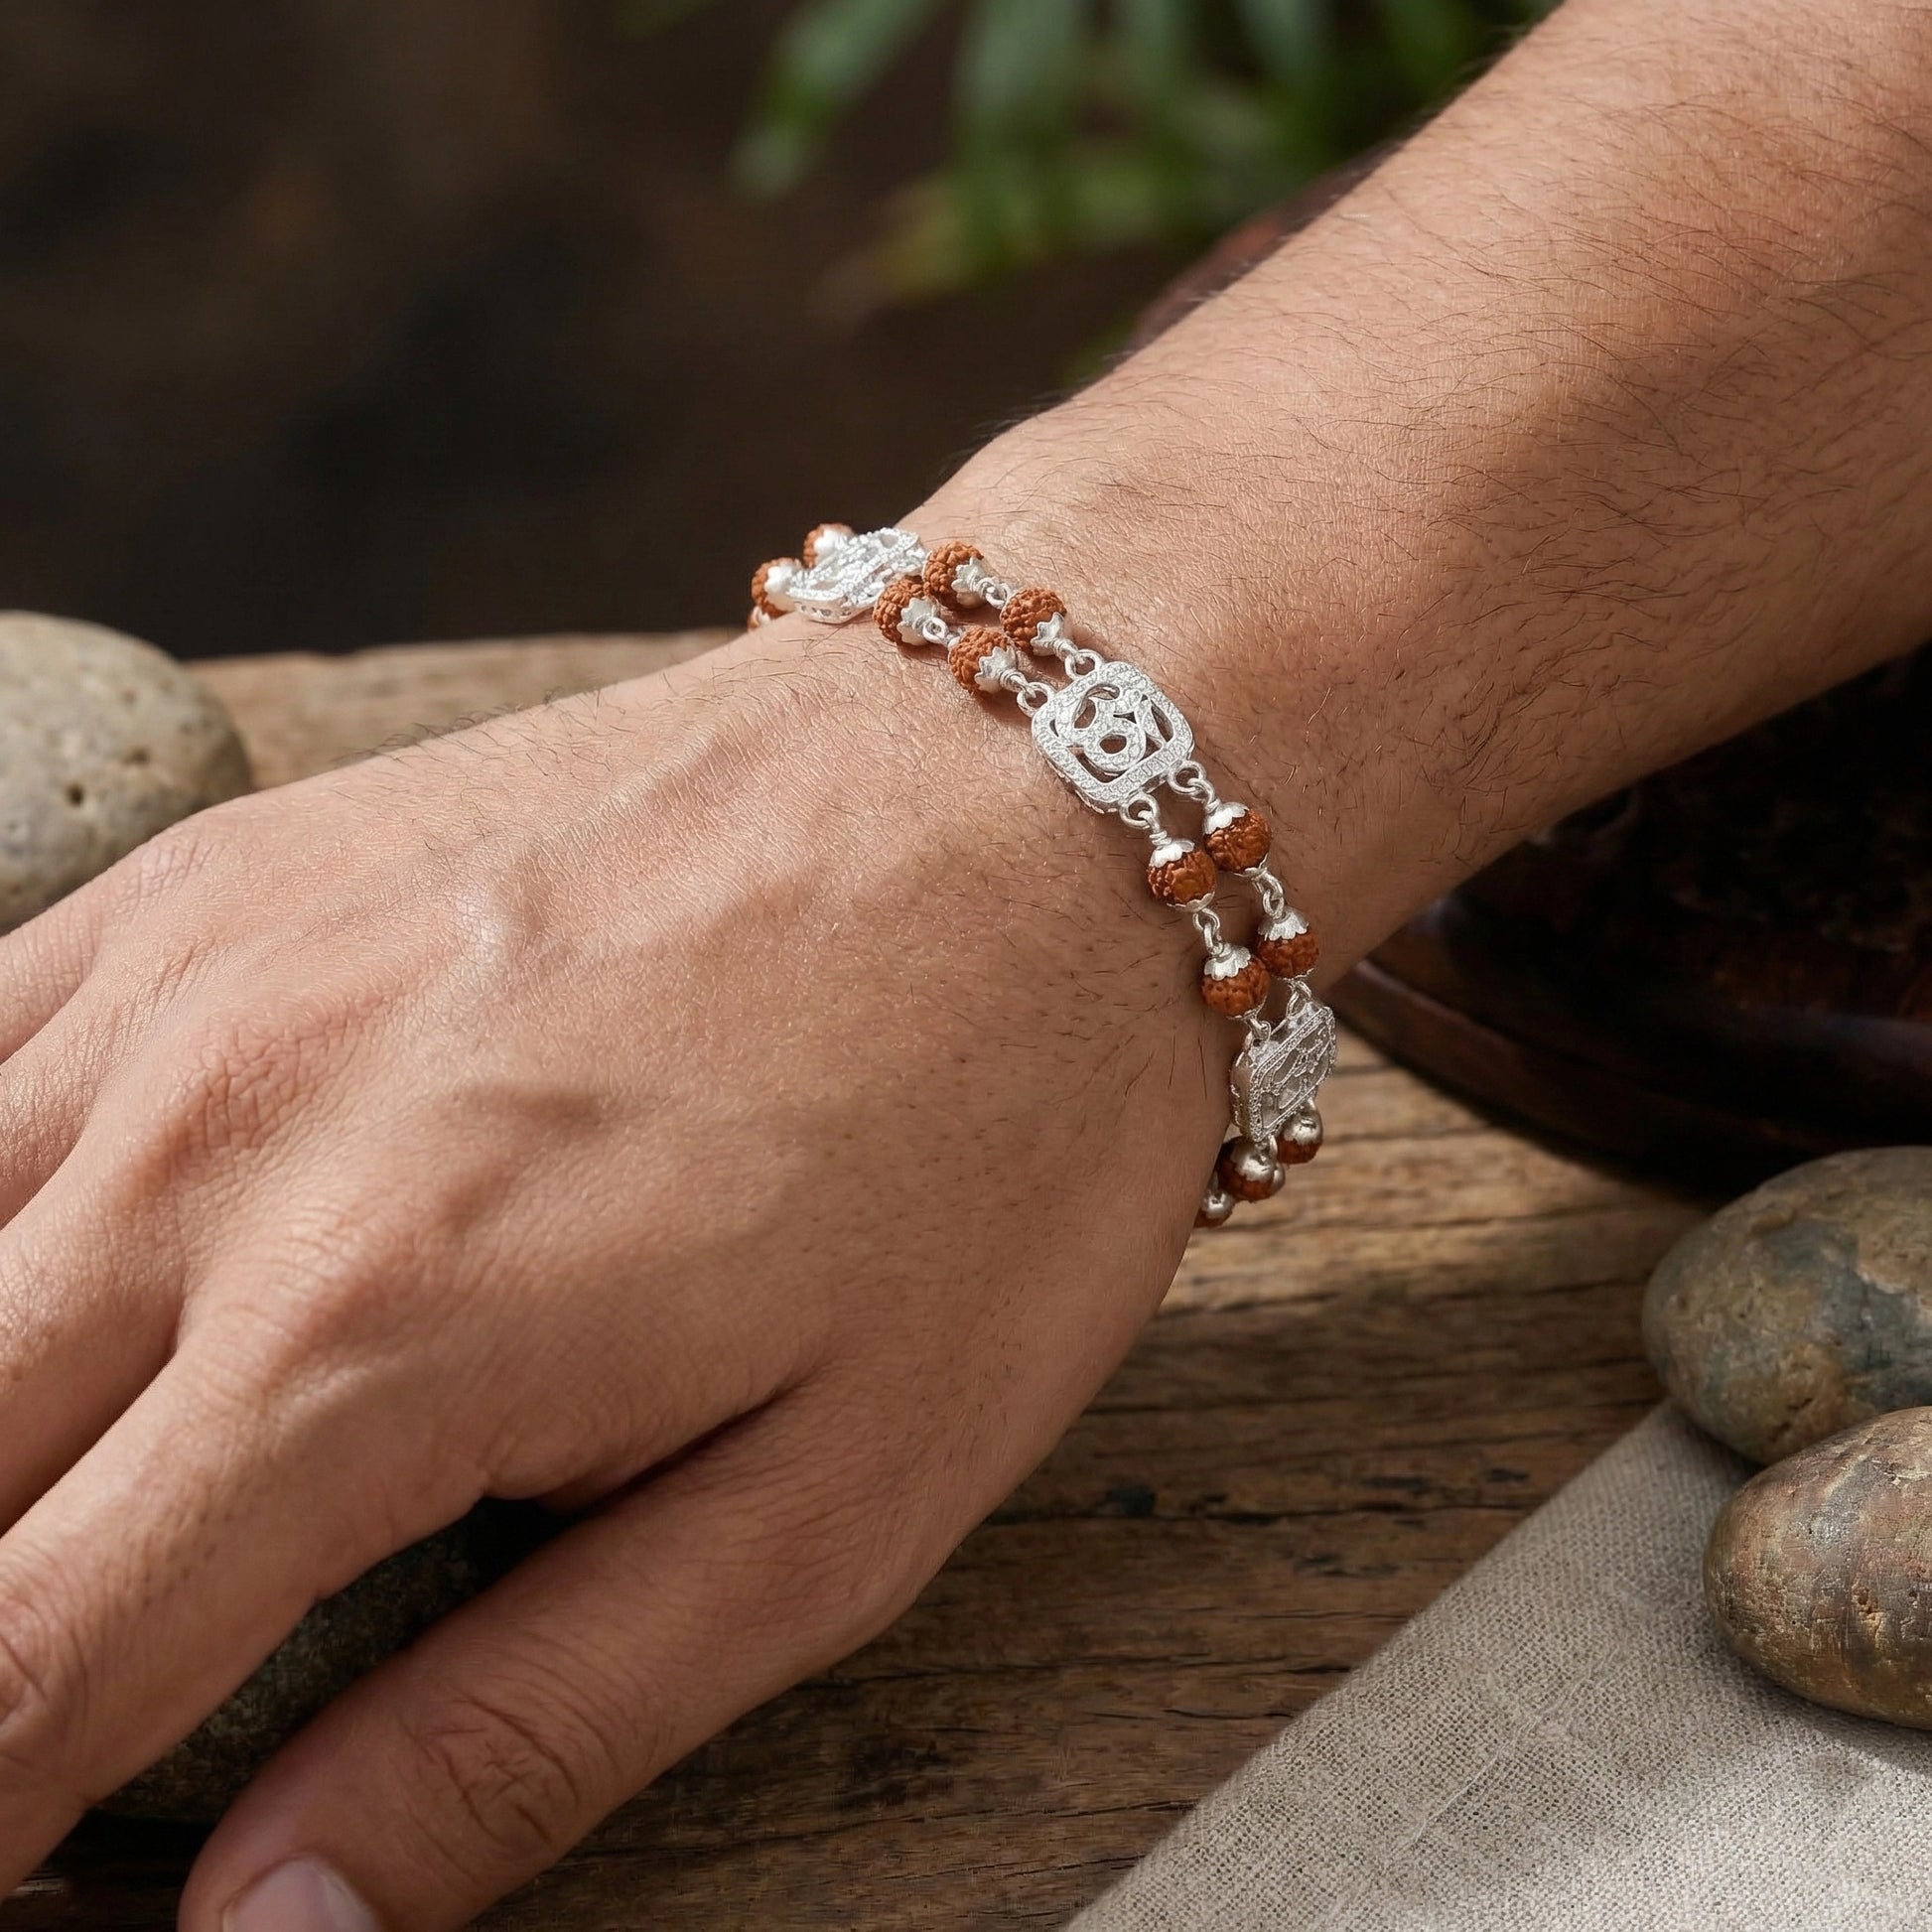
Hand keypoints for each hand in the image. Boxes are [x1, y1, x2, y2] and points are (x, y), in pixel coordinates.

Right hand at [0, 619, 1230, 1928]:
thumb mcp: (833, 1501)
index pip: (7, 1681)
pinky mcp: (227, 879)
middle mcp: (220, 1140)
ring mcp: (198, 981)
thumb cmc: (985, 1141)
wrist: (1024, 796)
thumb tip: (268, 1928)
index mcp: (370, 1336)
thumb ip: (525, 1729)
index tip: (43, 1870)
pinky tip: (66, 1287)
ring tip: (89, 1514)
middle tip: (85, 1703)